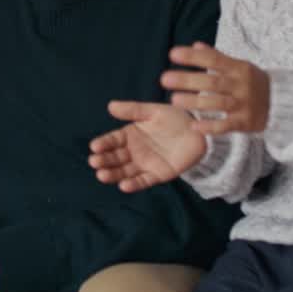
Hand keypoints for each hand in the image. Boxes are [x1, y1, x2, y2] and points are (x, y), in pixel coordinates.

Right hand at [89, 101, 206, 191]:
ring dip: (113, 174)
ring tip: (102, 175)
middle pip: (115, 157)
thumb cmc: (175, 118)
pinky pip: (143, 180)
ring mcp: (144, 164)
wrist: (198, 131)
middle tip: (94, 162)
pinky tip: (124, 185)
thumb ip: (133, 110)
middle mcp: (134, 151)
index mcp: (130, 134)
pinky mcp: (157, 175)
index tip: (94, 146)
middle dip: (104, 160)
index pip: (113, 140)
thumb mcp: (153, 111)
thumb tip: (110, 106)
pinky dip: (134, 184)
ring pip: (125, 171)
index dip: (103, 143)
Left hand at [162, 42, 270, 133]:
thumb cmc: (252, 81)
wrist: (281, 102)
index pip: (213, 60)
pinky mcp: (245, 122)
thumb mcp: (238, 66)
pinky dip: (211, 126)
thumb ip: (216, 58)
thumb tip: (195, 45)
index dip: (193, 57)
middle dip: (188, 80)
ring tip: (173, 100)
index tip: (172, 54)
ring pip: (217, 103)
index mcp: (238, 68)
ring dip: (195, 102)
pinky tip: (194, 126)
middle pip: (212, 82)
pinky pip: (226, 125)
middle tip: (164, 79)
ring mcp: (243, 104)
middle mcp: (240, 85)